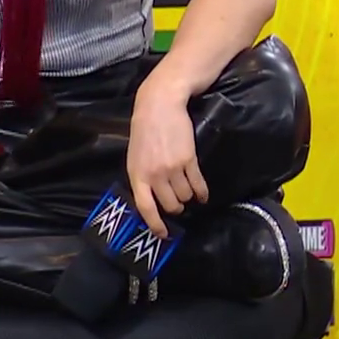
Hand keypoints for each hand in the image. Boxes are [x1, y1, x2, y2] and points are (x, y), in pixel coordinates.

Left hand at [126, 91, 208, 236]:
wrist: (160, 105)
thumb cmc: (145, 129)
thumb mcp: (135, 155)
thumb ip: (141, 176)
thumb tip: (150, 197)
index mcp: (137, 174)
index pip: (145, 207)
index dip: (155, 224)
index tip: (164, 234)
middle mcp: (154, 175)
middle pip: (170, 204)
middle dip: (176, 208)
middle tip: (179, 205)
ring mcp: (172, 168)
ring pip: (185, 196)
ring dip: (188, 198)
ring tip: (190, 194)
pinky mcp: (188, 160)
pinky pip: (197, 184)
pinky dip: (202, 192)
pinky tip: (204, 195)